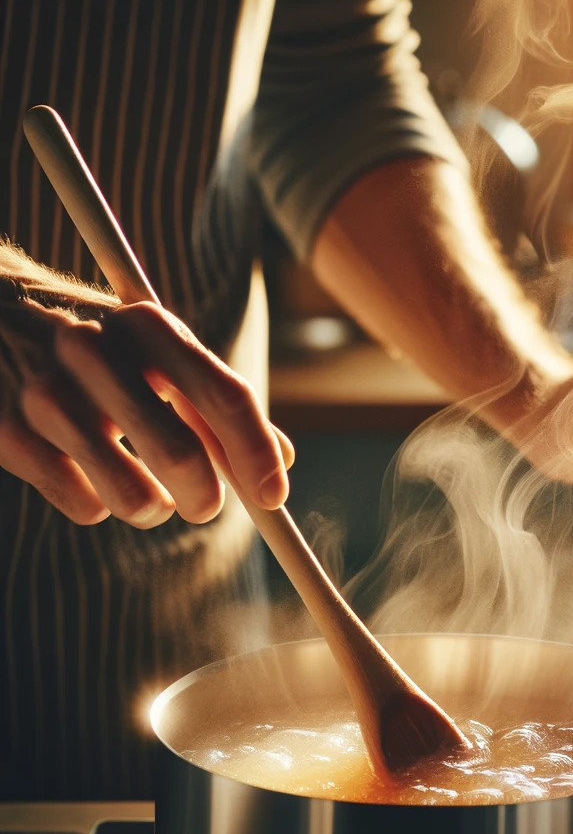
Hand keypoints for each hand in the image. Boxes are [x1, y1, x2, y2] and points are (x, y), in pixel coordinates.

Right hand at [0, 300, 292, 526]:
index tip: (274, 498)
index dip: (257, 454)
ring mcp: (42, 393)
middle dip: (205, 499)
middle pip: (181, 456)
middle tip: (204, 505)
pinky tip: (85, 470)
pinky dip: (99, 503)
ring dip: (153, 508)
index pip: (224, 396)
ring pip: (133, 498)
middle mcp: (93, 351)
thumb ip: (218, 401)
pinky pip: (84, 506)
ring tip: (145, 490)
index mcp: (148, 325)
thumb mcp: (157, 350)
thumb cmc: (96, 343)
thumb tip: (283, 458)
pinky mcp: (3, 432)